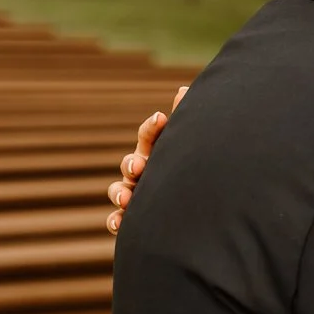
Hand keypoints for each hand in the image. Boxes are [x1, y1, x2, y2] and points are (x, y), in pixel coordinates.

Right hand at [105, 87, 186, 233]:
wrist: (197, 211)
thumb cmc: (192, 169)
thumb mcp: (189, 146)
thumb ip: (187, 118)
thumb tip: (183, 89)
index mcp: (157, 152)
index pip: (150, 136)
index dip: (153, 127)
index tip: (161, 118)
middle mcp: (144, 172)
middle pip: (130, 164)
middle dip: (132, 164)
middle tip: (139, 166)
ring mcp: (137, 194)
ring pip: (120, 190)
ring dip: (119, 192)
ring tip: (126, 199)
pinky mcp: (136, 218)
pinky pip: (119, 219)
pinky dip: (116, 221)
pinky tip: (119, 224)